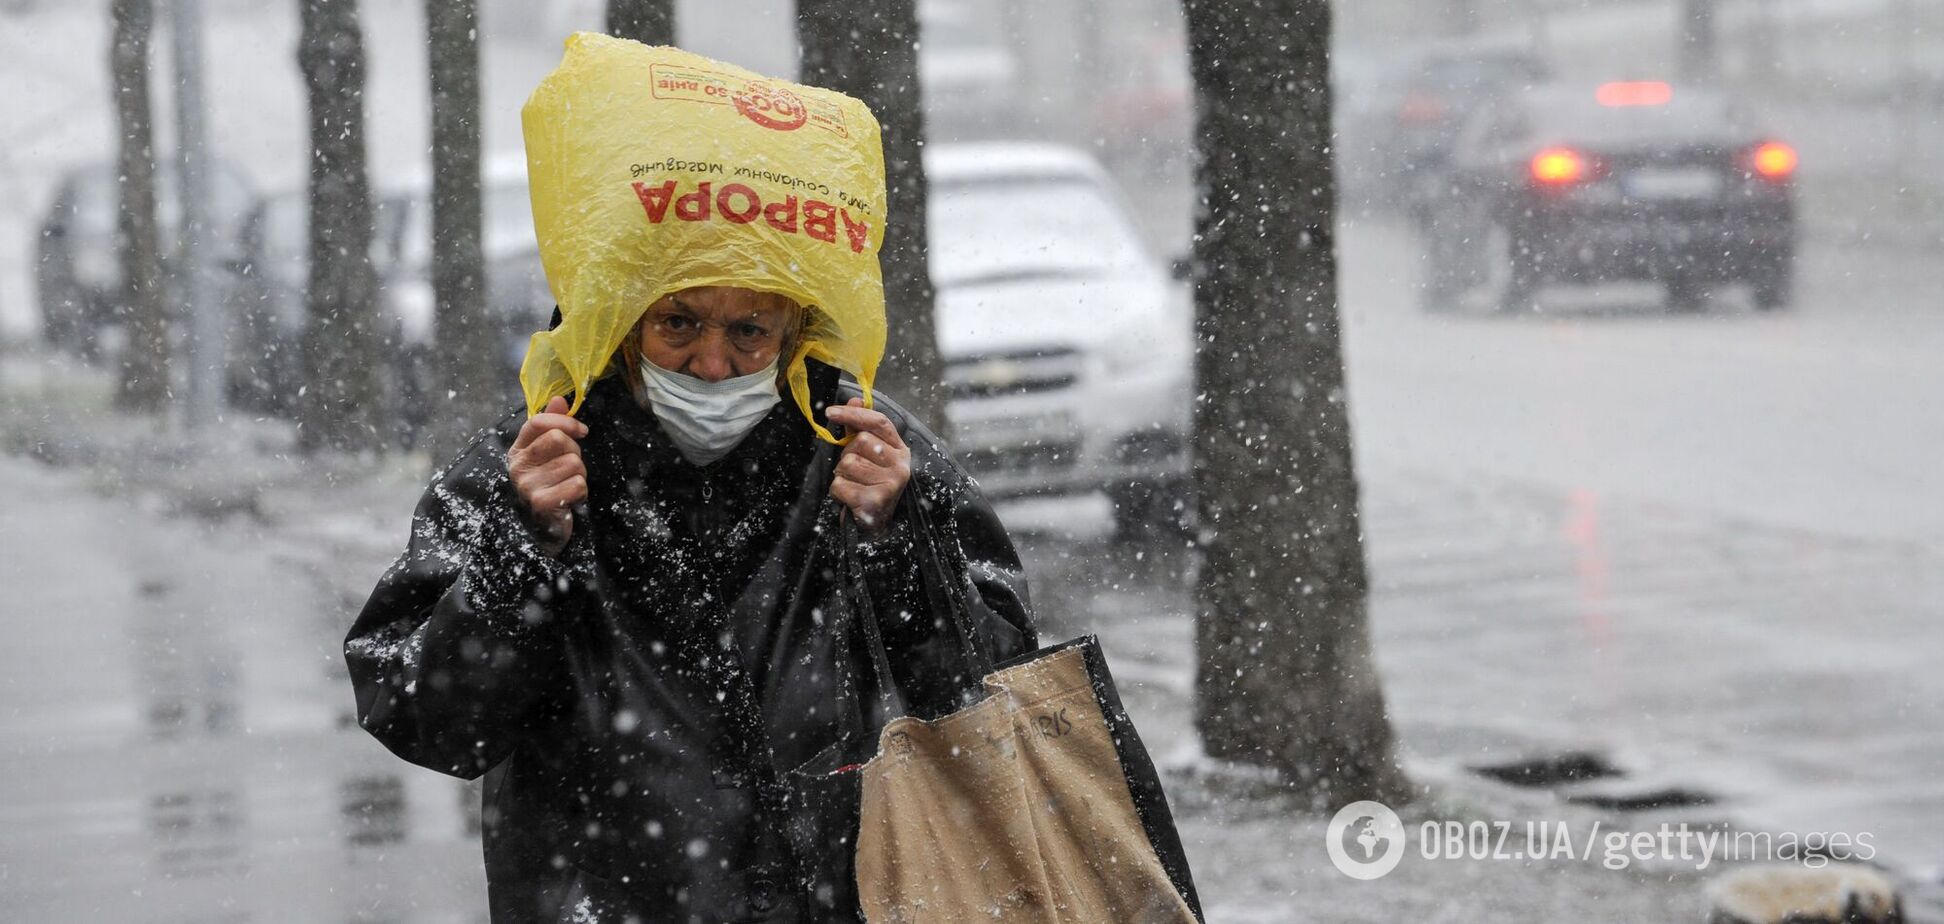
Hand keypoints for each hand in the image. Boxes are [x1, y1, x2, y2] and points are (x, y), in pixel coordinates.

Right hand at [508, 395, 588, 557]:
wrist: (543, 529)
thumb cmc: (548, 485)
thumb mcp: (547, 454)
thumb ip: (552, 425)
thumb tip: (558, 399)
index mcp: (517, 450)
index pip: (538, 421)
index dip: (566, 422)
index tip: (582, 431)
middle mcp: (517, 466)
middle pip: (558, 439)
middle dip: (575, 451)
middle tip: (570, 467)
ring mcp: (527, 486)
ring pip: (573, 463)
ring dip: (580, 474)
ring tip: (568, 485)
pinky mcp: (541, 503)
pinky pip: (577, 484)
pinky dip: (581, 492)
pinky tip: (570, 499)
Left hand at [827, 398, 910, 533]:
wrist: (877, 526)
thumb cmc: (870, 486)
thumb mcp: (868, 457)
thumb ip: (859, 429)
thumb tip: (856, 400)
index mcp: (900, 450)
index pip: (878, 422)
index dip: (854, 414)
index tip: (831, 412)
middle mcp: (900, 465)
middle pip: (859, 442)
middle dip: (847, 456)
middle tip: (854, 472)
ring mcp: (891, 483)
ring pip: (847, 464)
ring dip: (842, 476)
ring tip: (854, 486)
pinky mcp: (876, 501)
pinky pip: (840, 485)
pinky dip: (838, 493)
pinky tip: (851, 499)